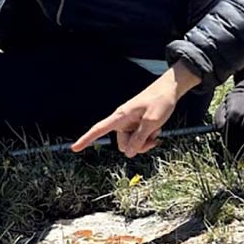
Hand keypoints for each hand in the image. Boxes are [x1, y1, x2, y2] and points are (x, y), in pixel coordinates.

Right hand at [71, 62, 201, 157]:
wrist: (170, 89)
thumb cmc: (160, 101)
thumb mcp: (152, 122)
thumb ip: (140, 139)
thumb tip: (128, 154)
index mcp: (121, 117)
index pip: (99, 129)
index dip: (86, 139)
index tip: (74, 148)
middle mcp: (122, 121)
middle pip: (122, 145)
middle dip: (137, 146)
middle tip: (153, 138)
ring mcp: (129, 123)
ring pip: (132, 144)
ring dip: (144, 142)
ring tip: (156, 130)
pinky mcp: (136, 124)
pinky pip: (138, 139)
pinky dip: (147, 138)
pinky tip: (156, 129)